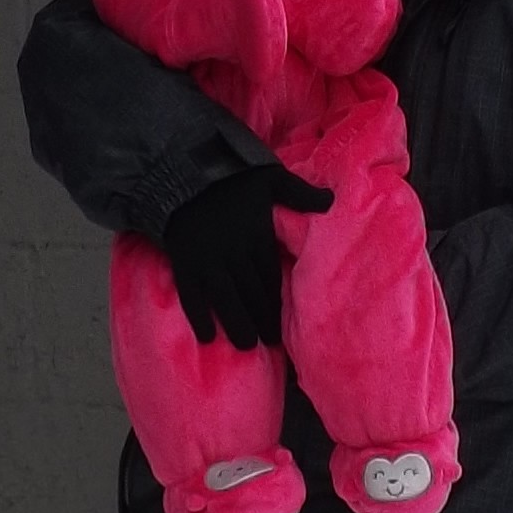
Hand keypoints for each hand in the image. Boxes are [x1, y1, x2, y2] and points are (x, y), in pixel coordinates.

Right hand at [158, 162, 334, 350]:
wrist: (180, 166)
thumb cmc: (230, 172)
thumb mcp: (270, 176)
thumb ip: (299, 193)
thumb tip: (331, 201)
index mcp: (257, 235)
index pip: (271, 276)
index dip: (278, 301)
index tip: (287, 322)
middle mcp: (234, 253)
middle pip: (251, 293)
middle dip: (263, 319)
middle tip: (272, 343)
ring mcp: (207, 259)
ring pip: (225, 299)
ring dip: (237, 324)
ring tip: (247, 346)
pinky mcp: (182, 261)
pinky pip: (190, 294)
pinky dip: (198, 316)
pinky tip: (207, 336)